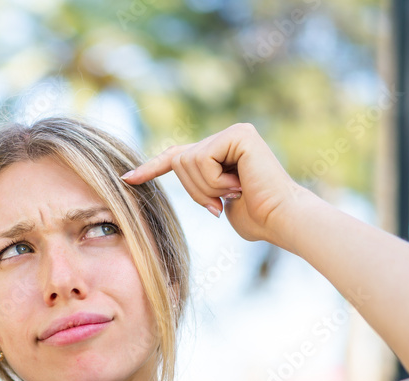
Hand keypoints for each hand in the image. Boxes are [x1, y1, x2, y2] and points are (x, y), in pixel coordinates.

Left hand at [120, 122, 312, 244]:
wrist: (280, 220)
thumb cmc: (257, 219)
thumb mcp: (218, 202)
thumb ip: (201, 186)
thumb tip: (179, 167)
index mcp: (222, 152)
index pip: (178, 156)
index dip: (152, 167)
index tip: (128, 179)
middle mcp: (228, 136)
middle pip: (178, 160)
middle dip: (193, 190)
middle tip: (221, 203)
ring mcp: (234, 133)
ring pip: (187, 161)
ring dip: (205, 188)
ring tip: (234, 193)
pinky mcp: (239, 134)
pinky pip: (202, 159)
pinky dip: (214, 181)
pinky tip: (239, 185)